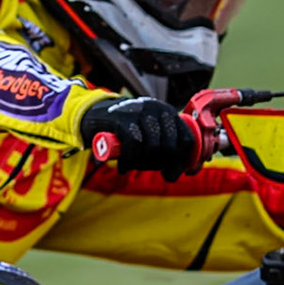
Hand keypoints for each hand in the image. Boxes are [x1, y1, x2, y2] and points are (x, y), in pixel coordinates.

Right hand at [80, 95, 199, 180]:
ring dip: (142, 164)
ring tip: (132, 166)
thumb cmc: (126, 129)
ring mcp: (140, 112)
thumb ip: (162, 146)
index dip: (181, 163)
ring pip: (152, 147)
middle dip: (159, 165)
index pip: (187, 140)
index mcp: (169, 113)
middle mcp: (158, 109)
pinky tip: (123, 167)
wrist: (96, 113)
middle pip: (170, 147)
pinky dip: (129, 161)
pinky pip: (133, 145)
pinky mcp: (123, 118)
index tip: (170, 175)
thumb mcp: (148, 132)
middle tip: (146, 168)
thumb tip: (174, 174)